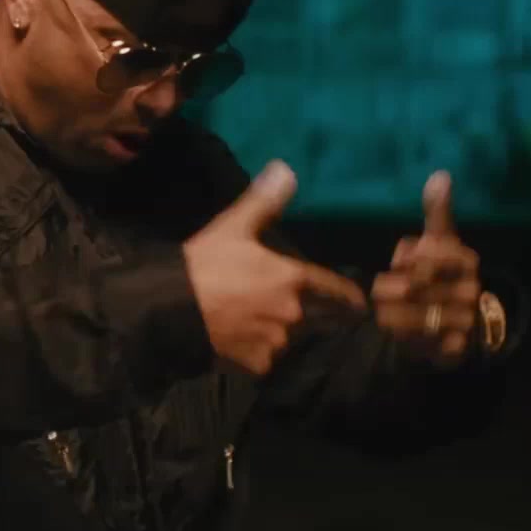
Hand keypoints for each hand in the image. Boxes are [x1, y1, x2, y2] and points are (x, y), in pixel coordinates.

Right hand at [184, 161, 367, 376]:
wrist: (172, 307)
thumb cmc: (206, 263)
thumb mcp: (233, 226)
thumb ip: (263, 202)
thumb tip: (287, 168)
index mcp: (292, 279)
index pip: (332, 287)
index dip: (345, 293)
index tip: (358, 301)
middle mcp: (292, 312)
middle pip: (307, 314)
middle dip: (298, 312)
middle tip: (279, 306)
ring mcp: (275, 340)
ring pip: (286, 337)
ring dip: (277, 332)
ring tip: (256, 325)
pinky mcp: (257, 362)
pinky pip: (266, 359)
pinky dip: (257, 353)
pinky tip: (241, 344)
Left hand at [371, 172, 481, 365]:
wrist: (465, 323)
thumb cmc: (443, 273)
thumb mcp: (440, 241)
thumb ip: (437, 212)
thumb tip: (440, 175)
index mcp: (465, 260)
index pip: (419, 256)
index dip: (403, 260)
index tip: (404, 262)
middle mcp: (469, 290)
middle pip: (406, 287)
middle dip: (387, 289)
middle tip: (388, 290)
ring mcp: (463, 321)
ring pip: (402, 315)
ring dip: (386, 313)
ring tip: (387, 310)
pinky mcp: (453, 348)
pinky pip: (412, 341)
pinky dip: (398, 335)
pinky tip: (397, 330)